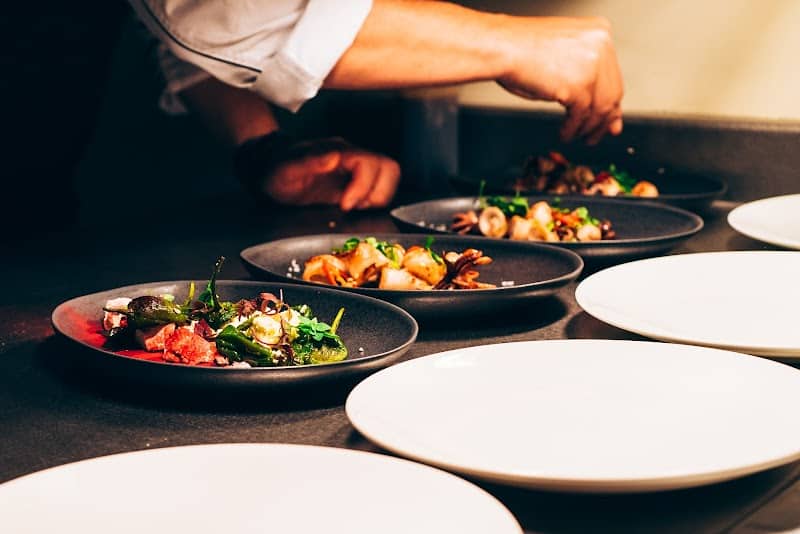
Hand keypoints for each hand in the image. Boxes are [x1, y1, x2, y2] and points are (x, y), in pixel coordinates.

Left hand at [236, 134, 400, 210]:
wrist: (269, 167)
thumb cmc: (276, 169)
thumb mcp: (286, 168)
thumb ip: (309, 160)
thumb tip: (335, 157)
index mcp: (339, 152)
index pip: (370, 163)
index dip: (363, 187)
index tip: (344, 205)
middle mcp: (352, 158)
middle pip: (389, 168)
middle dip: (377, 193)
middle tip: (353, 207)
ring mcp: (355, 169)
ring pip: (388, 178)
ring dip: (377, 198)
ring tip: (353, 207)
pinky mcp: (355, 181)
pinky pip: (378, 187)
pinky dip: (372, 201)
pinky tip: (352, 207)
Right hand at [497, 16, 623, 144]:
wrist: (501, 48)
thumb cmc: (521, 49)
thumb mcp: (563, 57)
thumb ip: (587, 77)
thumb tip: (604, 106)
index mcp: (599, 33)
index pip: (613, 74)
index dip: (611, 101)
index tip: (609, 118)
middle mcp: (600, 47)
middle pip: (612, 93)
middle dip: (603, 120)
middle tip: (595, 134)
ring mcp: (591, 66)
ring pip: (600, 108)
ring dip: (587, 128)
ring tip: (576, 136)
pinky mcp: (578, 85)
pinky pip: (581, 115)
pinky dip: (572, 129)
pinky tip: (565, 133)